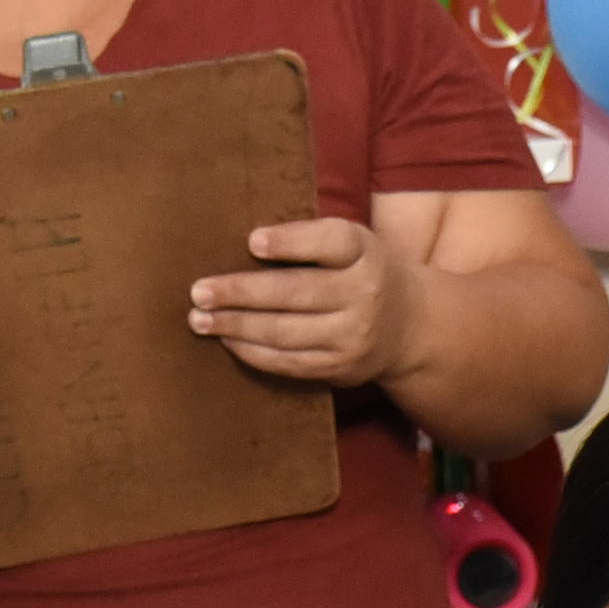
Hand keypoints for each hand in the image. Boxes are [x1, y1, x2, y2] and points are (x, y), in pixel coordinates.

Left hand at [192, 218, 418, 390]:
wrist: (409, 326)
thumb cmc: (360, 271)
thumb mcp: (352, 244)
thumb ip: (309, 240)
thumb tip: (240, 245)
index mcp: (364, 253)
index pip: (329, 243)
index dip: (291, 242)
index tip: (252, 242)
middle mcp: (364, 294)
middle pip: (295, 292)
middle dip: (242, 292)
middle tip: (199, 292)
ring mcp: (353, 335)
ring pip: (285, 332)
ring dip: (236, 326)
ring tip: (200, 319)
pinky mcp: (341, 367)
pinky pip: (288, 362)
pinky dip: (252, 352)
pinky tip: (228, 340)